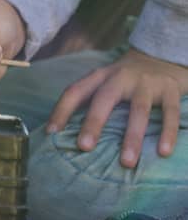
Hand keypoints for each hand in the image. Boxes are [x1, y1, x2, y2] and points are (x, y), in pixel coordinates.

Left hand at [46, 48, 187, 166]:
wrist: (162, 57)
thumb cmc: (128, 80)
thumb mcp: (107, 83)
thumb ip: (92, 102)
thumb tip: (67, 135)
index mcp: (100, 76)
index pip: (75, 91)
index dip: (61, 110)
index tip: (51, 133)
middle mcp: (121, 77)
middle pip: (105, 98)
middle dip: (93, 122)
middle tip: (84, 147)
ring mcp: (146, 83)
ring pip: (138, 109)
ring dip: (132, 136)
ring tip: (126, 162)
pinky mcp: (169, 90)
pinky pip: (169, 113)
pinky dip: (167, 132)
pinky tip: (163, 152)